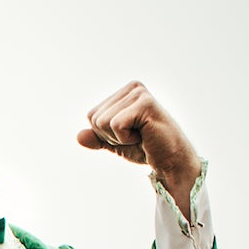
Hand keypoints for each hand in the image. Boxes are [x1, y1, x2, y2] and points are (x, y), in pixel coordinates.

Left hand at [76, 80, 200, 201]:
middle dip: (111, 136)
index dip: (105, 134)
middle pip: (95, 118)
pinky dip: (126, 138)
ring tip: (141, 135)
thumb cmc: (145, 149)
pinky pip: (115, 125)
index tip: (129, 135)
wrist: (170, 161)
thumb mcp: (114, 144)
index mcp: (124, 93)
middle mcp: (132, 87)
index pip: (91, 115)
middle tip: (136, 137)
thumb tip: (78, 136)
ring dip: (119, 138)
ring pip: (103, 122)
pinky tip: (145, 135)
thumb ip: (96, 138)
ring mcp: (139, 93)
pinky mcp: (145, 103)